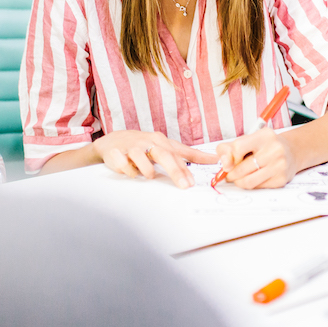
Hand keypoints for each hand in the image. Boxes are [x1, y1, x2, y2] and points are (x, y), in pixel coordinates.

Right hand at [92, 130, 216, 188]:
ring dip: (147, 169)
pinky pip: (123, 163)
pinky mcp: (117, 153)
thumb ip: (189, 154)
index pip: (176, 155)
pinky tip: (131, 173)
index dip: (185, 169)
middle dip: (175, 171)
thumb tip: (213, 159)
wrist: (114, 141)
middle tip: (184, 186)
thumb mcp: (167, 147)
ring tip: (149, 176)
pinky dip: (128, 170)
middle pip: (164, 155)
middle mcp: (148, 141)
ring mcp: (132, 146)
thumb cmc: (145, 145)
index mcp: (161, 141)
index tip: (192, 183)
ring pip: (141, 157)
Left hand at [215, 127, 296, 188]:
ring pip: (248, 181)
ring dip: (238, 182)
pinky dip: (251, 185)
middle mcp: (274, 149)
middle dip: (231, 174)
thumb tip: (224, 164)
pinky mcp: (281, 178)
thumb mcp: (246, 141)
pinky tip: (253, 178)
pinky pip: (258, 187)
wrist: (290, 152)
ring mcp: (280, 165)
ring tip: (238, 179)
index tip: (232, 160)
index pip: (238, 147)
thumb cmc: (263, 146)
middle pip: (242, 168)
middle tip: (229, 175)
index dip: (231, 157)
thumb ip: (228, 149)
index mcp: (264, 135)